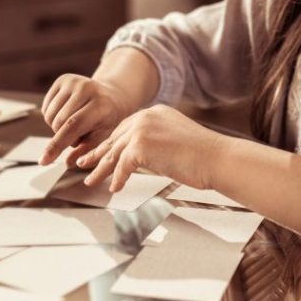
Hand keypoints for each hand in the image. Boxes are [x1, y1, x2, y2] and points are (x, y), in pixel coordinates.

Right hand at [40, 74, 134, 165]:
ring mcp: (73, 81)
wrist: (110, 96)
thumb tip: (68, 163)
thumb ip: (86, 150)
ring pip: (50, 115)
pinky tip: (66, 115)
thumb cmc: (107, 120)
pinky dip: (52, 117)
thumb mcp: (103, 137)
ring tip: (74, 125)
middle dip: (62, 137)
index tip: (44, 161)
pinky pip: (46, 107)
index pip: (73, 126)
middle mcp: (86, 88)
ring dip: (57, 127)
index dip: (57, 145)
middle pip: (59, 122)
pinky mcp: (62, 79)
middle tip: (78, 137)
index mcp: (100, 104)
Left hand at [76, 105, 224, 191]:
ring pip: (114, 153)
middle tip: (83, 162)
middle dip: (99, 153)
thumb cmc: (204, 156)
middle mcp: (145, 117)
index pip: (126, 128)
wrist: (217, 158)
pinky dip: (117, 179)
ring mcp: (142, 130)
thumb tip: (143, 158)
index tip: (102, 152)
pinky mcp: (141, 146)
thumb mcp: (176, 140)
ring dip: (100, 169)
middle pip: (116, 139)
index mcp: (155, 112)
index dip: (112, 143)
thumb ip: (157, 142)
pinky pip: (122, 166)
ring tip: (90, 180)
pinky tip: (115, 188)